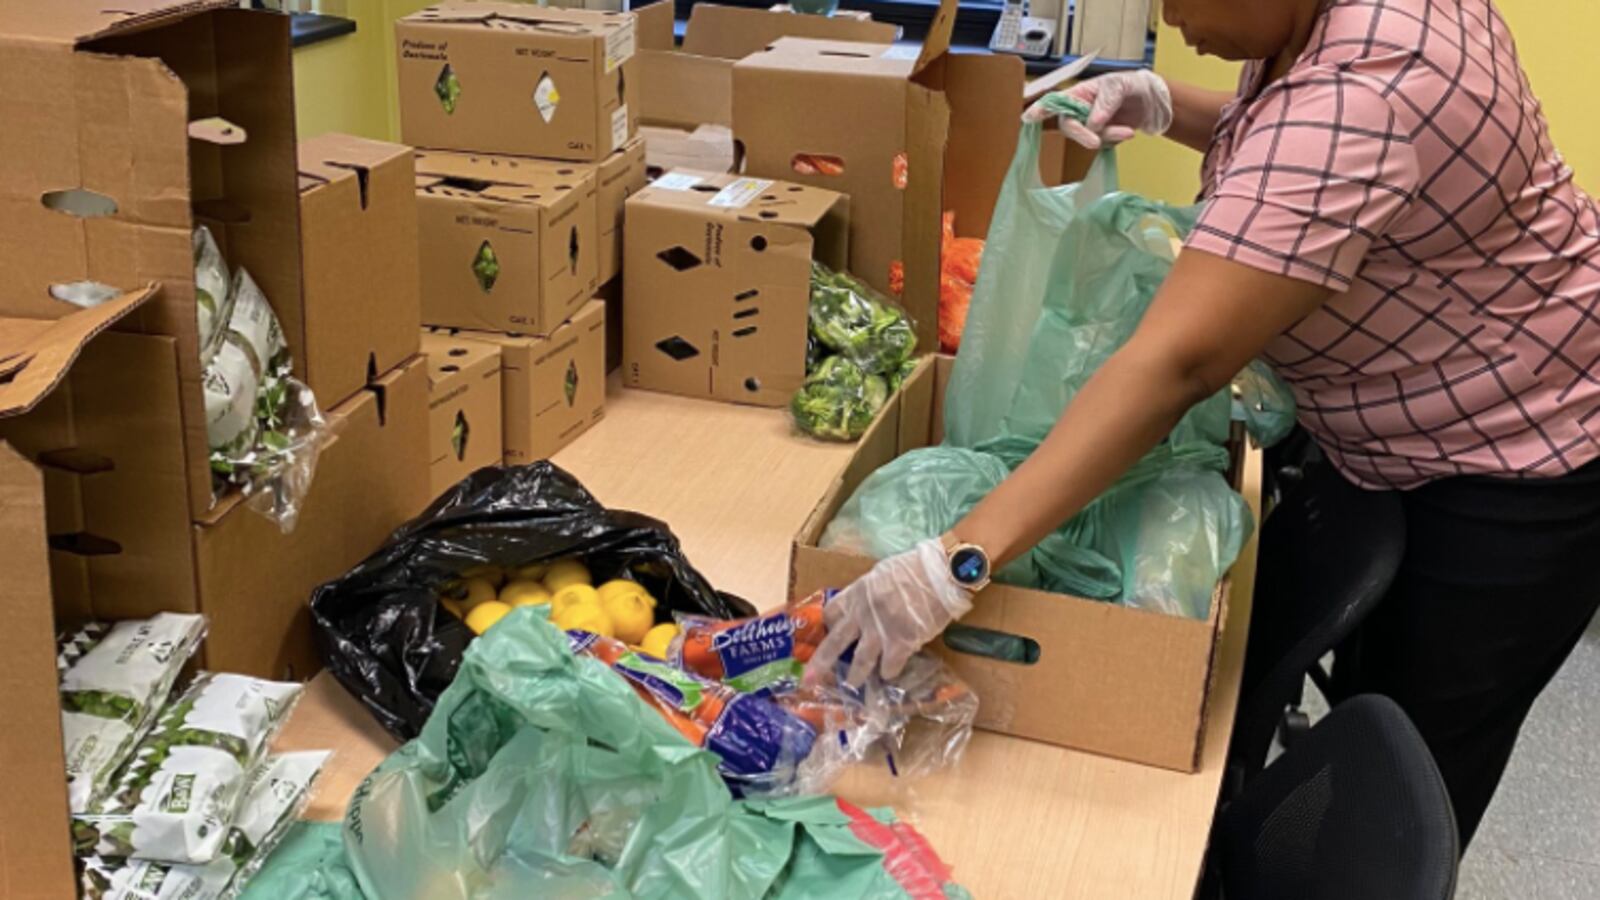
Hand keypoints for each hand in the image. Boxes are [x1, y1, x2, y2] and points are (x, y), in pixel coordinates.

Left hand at [807, 539, 974, 687]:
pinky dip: (889, 673)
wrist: (942, 572)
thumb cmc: (917, 568)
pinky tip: (890, 675)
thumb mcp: (883, 574)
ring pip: (860, 662)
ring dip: (855, 676)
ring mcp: (880, 631)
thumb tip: (868, 606)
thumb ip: (871, 593)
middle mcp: (863, 613)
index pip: (832, 613)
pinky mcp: (901, 643)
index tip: (826, 635)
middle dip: (821, 663)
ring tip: (852, 685)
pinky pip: (889, 667)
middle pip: (835, 642)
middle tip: (809, 679)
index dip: (828, 627)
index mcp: (858, 592)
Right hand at [1023, 70, 1172, 149]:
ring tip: (1127, 130)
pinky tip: (1126, 131)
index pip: (1055, 101)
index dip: (1040, 110)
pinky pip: (1100, 144)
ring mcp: (1088, 125)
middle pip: (1069, 126)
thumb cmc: (1131, 85)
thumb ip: (1105, 103)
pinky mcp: (1099, 136)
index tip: (1028, 118)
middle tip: (1096, 142)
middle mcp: (1078, 109)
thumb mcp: (1119, 85)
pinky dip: (1114, 140)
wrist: (1151, 102)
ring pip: (1087, 137)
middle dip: (1083, 134)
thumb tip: (1093, 122)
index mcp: (1078, 92)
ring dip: (1107, 136)